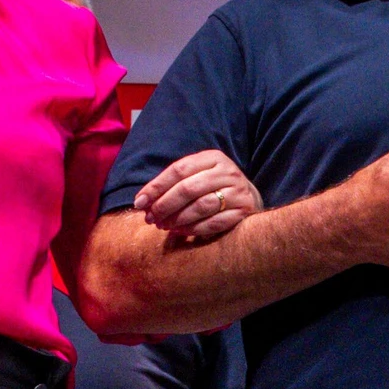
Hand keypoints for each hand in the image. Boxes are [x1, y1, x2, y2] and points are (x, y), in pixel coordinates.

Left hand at [132, 150, 262, 242]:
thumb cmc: (213, 187)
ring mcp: (238, 191)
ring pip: (201, 206)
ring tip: (163, 226)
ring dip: (177, 219)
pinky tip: (180, 231)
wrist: (249, 197)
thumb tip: (142, 202)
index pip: (178, 169)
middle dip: (164, 205)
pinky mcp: (244, 210)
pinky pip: (214, 222)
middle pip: (188, 188)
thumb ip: (172, 184)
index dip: (156, 187)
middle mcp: (227, 171)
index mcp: (212, 157)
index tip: (139, 203)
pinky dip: (194, 229)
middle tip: (151, 218)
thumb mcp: (197, 175)